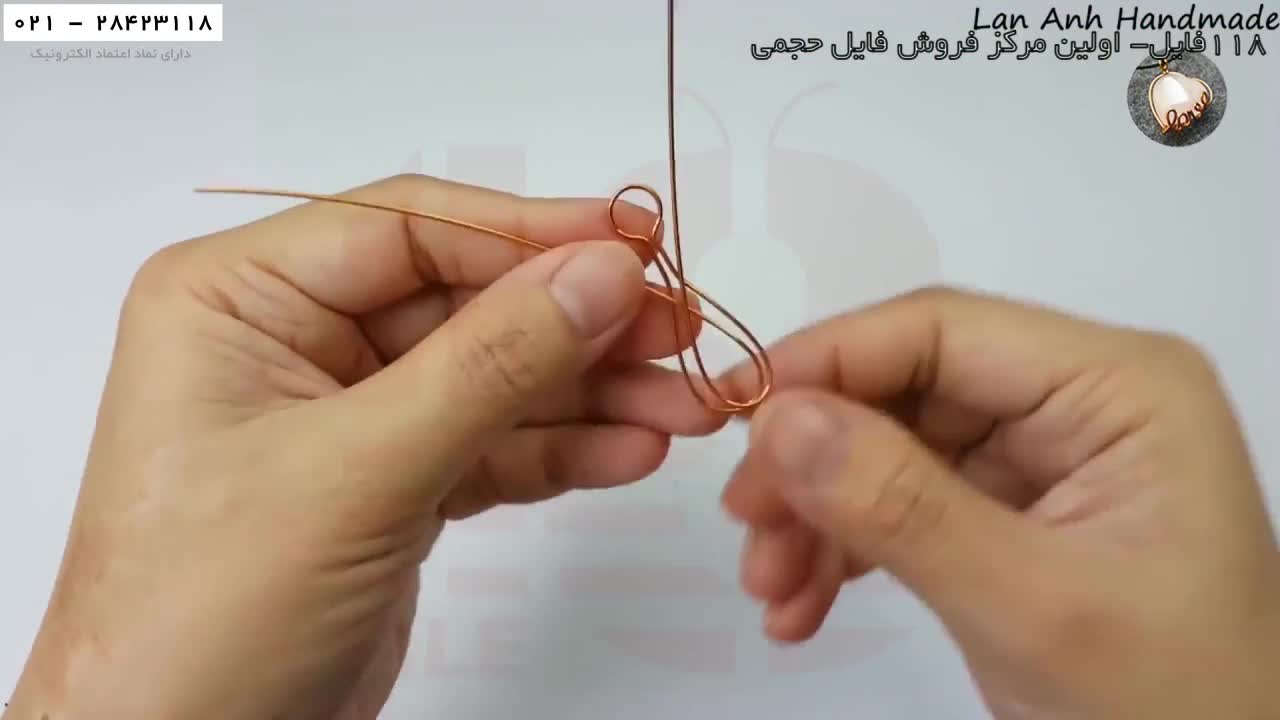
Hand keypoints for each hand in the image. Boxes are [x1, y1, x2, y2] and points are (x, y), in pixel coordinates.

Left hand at [4, 174, 724, 719]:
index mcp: (239, 300)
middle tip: (679, 331)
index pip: (408, 231)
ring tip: (684, 407)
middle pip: (466, 301)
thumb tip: (603, 273)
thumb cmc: (204, 614)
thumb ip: (491, 364)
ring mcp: (348, 414)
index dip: (530, 232)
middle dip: (577, 326)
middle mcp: (292, 341)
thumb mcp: (356, 472)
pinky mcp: (392, 483)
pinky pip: (492, 445)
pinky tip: (630, 450)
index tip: (634, 246)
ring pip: (493, 377)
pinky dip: (562, 450)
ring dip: (591, 393)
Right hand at [718, 288, 1279, 718]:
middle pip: (902, 393)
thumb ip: (902, 507)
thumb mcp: (1032, 604)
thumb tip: (777, 420)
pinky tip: (801, 606)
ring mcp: (1040, 460)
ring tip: (770, 590)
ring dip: (817, 516)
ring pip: (887, 451)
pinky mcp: (1009, 515)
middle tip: (747, 527)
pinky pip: (902, 507)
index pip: (941, 330)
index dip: (826, 360)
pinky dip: (844, 551)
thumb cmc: (1168, 701)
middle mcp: (1076, 403)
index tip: (731, 416)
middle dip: (814, 463)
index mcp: (1117, 386)